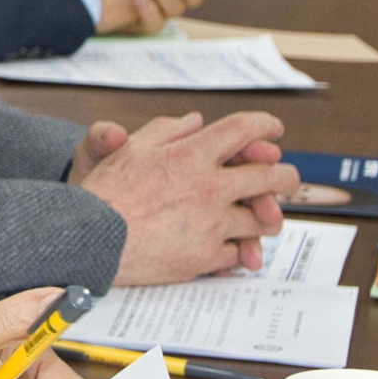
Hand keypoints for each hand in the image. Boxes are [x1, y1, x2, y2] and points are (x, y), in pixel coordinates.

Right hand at [77, 111, 298, 283]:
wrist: (90, 238)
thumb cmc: (106, 193)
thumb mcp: (131, 149)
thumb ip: (167, 131)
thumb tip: (196, 121)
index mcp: (190, 155)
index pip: (243, 131)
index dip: (265, 125)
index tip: (274, 129)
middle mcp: (208, 188)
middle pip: (269, 177)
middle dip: (285, 175)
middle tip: (287, 176)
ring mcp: (211, 224)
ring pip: (262, 221)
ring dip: (268, 216)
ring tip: (267, 215)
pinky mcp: (205, 257)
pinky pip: (239, 252)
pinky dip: (241, 247)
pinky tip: (237, 244)